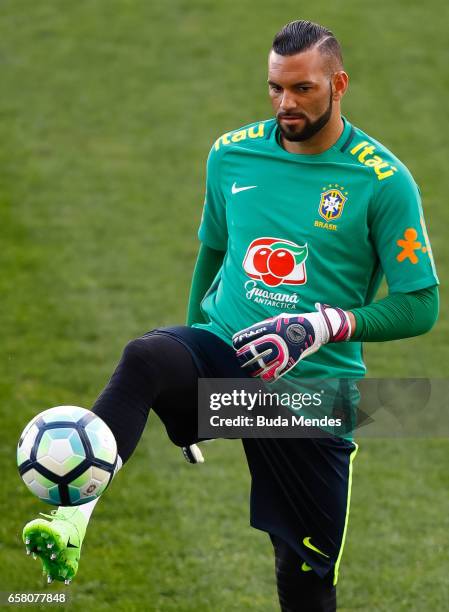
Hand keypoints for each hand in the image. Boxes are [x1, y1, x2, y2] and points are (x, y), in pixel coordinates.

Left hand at [232, 304, 350, 381]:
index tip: (236, 346)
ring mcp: (280, 353)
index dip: (238, 343)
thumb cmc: (295, 322)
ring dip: (251, 369)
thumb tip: (250, 334)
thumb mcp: (277, 320)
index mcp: (267, 329)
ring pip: (258, 366)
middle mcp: (272, 341)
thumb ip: (264, 327)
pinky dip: (266, 377)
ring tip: (249, 370)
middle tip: (240, 359)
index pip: (244, 338)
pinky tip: (263, 376)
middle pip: (248, 354)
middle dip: (241, 358)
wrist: (315, 329)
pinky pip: (273, 374)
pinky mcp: (288, 362)